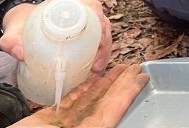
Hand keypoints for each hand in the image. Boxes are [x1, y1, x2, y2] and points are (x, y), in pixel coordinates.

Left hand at [0, 0, 112, 73]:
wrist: (21, 24)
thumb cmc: (20, 25)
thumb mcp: (13, 31)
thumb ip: (10, 42)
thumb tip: (20, 55)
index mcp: (67, 0)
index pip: (92, 9)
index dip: (99, 27)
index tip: (97, 48)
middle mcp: (80, 5)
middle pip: (102, 23)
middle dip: (104, 46)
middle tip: (96, 67)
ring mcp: (85, 16)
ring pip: (103, 32)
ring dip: (104, 51)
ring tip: (96, 71)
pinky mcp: (85, 27)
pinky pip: (99, 37)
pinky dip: (100, 53)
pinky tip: (95, 69)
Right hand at [10, 63, 148, 126]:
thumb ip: (97, 124)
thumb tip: (109, 119)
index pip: (115, 109)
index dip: (129, 91)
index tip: (142, 77)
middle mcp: (81, 127)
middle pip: (105, 102)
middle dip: (120, 84)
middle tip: (134, 66)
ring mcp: (64, 125)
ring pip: (88, 100)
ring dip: (103, 84)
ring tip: (118, 68)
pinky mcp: (46, 122)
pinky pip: (68, 103)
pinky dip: (80, 90)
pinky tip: (89, 79)